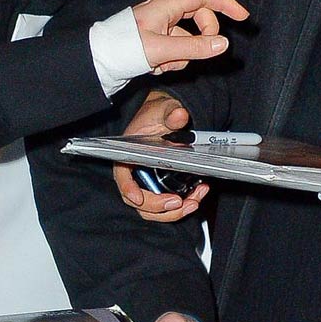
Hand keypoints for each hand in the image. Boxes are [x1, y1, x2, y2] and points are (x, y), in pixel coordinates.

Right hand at [113, 89, 210, 220]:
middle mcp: (136, 174)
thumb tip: (179, 115)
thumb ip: (171, 113)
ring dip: (173, 212)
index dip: (128, 189)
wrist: (165, 117)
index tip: (138, 199)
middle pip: (139, 202)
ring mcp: (148, 183)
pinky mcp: (161, 188)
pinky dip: (182, 206)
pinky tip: (197, 194)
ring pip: (153, 210)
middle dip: (159, 208)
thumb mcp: (164, 110)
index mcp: (128, 155)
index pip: (122, 176)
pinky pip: (167, 205)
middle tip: (179, 203)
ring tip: (194, 202)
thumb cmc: (156, 115)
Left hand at [131, 0, 248, 74]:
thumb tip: (223, 44)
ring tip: (160, 65)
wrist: (97, 62)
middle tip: (195, 55)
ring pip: (186, 40)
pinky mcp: (154, 43)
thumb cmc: (123, 49)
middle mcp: (164, 13)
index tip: (242, 17)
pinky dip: (169, 61)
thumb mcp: (162, 50)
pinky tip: (153, 68)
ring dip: (180, 56)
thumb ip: (194, 48)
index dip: (224, 4)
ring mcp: (159, 28)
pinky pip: (173, 51)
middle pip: (198, 19)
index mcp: (166, 6)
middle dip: (201, 39)